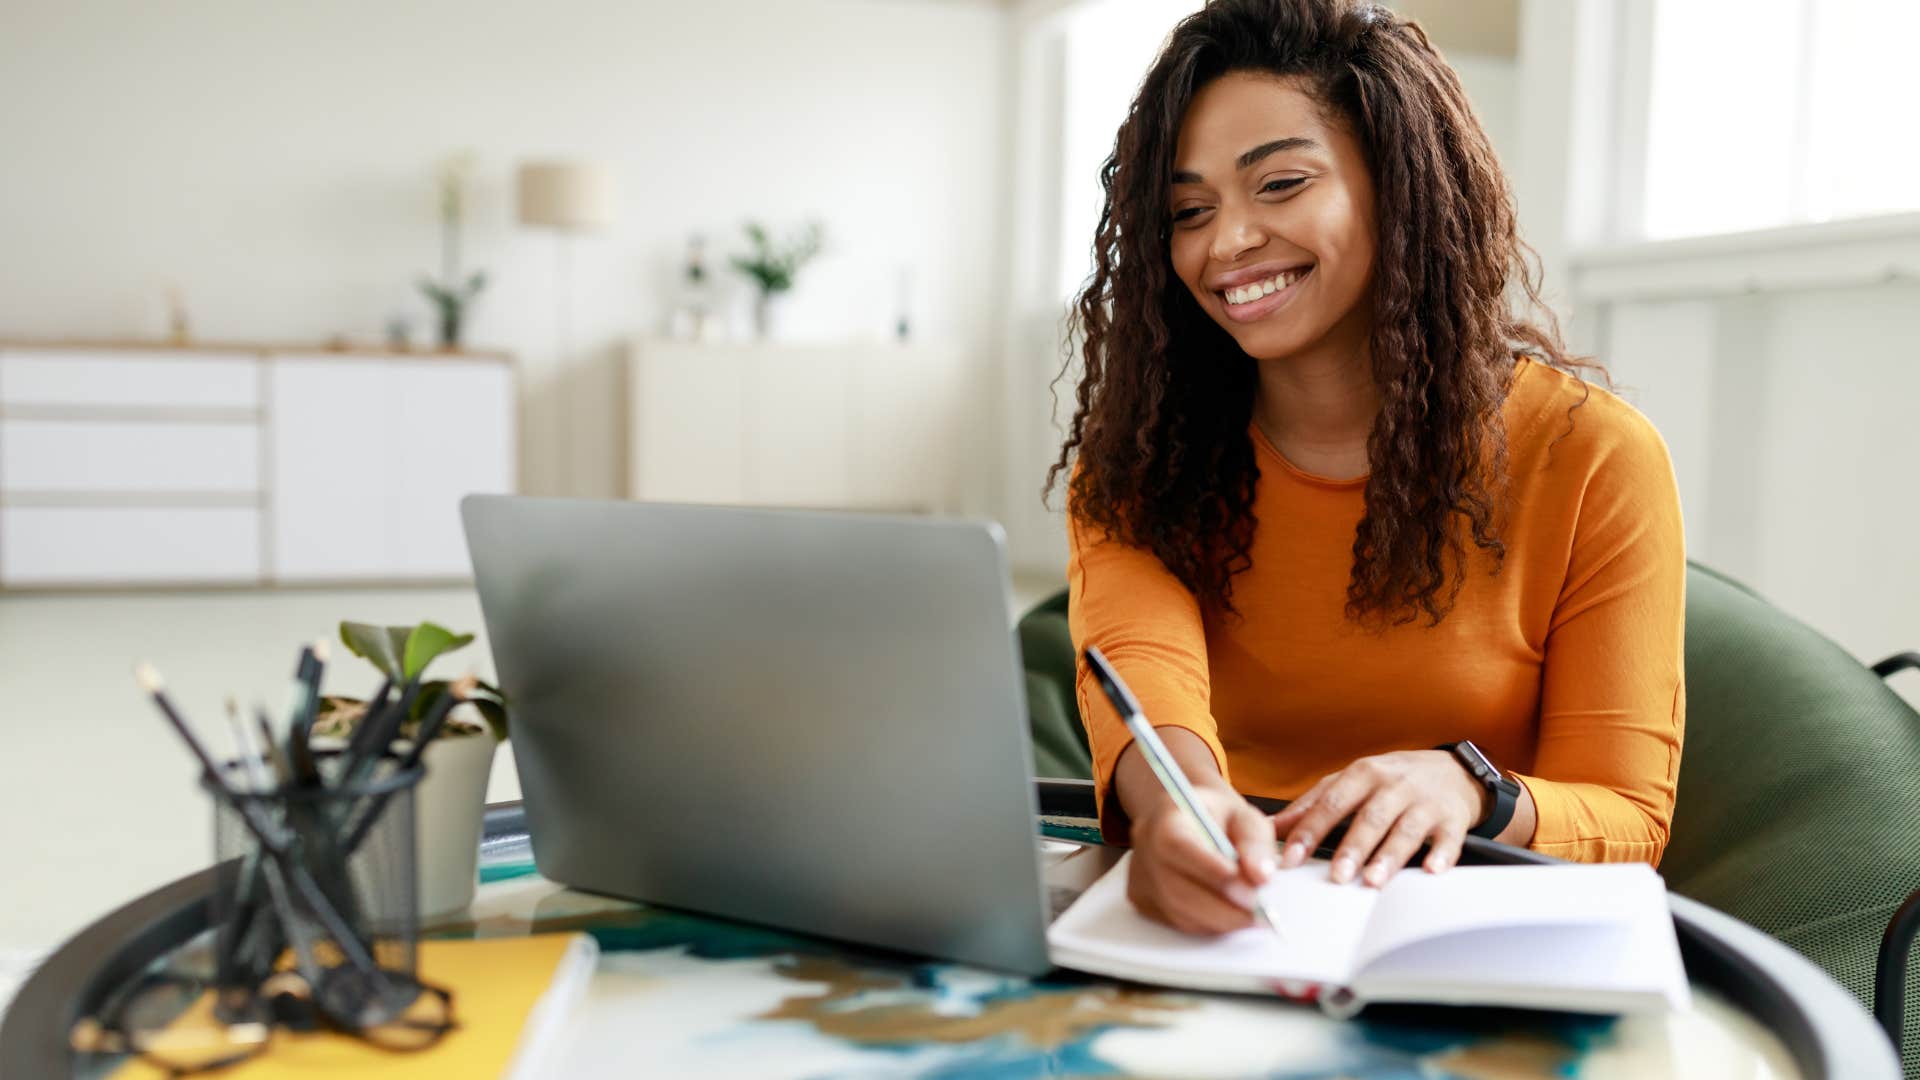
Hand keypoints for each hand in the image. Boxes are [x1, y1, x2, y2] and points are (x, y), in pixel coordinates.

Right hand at [1125, 784, 1277, 934]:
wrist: (1189, 820)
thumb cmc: (1218, 817)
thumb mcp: (1243, 816)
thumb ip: (1254, 843)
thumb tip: (1262, 876)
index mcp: (1165, 817)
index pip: (1178, 846)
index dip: (1211, 871)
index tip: (1250, 890)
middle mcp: (1145, 848)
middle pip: (1176, 889)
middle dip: (1224, 909)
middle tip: (1262, 914)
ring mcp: (1140, 878)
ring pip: (1178, 912)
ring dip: (1220, 921)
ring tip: (1252, 916)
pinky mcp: (1143, 901)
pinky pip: (1177, 922)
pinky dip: (1208, 924)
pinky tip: (1228, 914)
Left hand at [1269, 750, 1484, 886]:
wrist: (1453, 770)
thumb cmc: (1393, 779)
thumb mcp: (1351, 781)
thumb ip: (1312, 803)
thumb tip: (1273, 826)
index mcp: (1363, 774)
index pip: (1331, 803)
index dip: (1310, 830)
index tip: (1292, 857)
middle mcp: (1393, 785)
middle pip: (1369, 817)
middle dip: (1352, 847)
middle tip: (1336, 875)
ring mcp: (1425, 802)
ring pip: (1405, 830)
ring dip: (1389, 856)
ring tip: (1373, 880)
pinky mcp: (1453, 819)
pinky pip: (1448, 838)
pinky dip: (1441, 855)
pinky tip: (1431, 870)